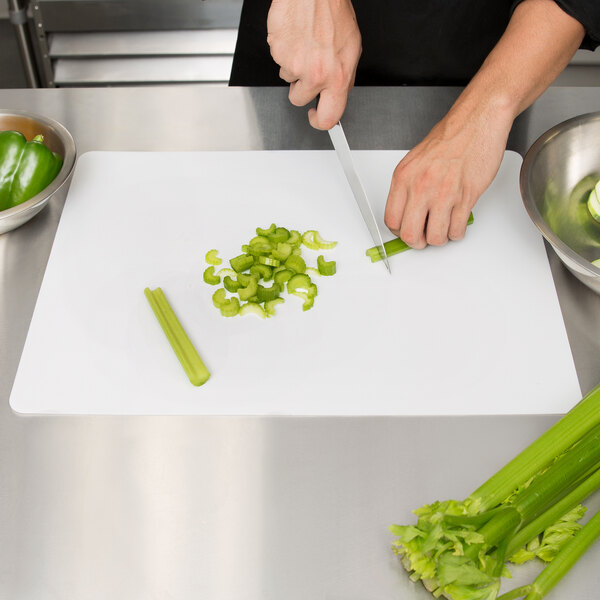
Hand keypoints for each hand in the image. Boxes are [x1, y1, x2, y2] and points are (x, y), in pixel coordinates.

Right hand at [267, 0, 361, 129]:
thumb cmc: (333, 12)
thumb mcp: (352, 48)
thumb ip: (344, 75)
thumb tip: (339, 91)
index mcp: (337, 77)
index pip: (329, 117)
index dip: (320, 122)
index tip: (316, 117)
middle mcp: (316, 75)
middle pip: (299, 99)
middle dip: (301, 90)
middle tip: (306, 71)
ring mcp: (295, 66)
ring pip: (288, 79)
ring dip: (293, 66)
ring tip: (304, 44)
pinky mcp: (279, 53)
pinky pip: (279, 60)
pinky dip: (285, 50)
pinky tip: (296, 36)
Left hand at [384, 101, 512, 248]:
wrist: (476, 122)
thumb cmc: (448, 138)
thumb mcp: (414, 160)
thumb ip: (407, 187)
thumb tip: (405, 212)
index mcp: (404, 178)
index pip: (391, 220)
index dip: (399, 232)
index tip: (406, 231)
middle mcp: (421, 186)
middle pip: (410, 234)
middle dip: (417, 242)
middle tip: (423, 239)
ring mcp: (444, 193)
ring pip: (436, 237)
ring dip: (440, 238)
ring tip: (442, 228)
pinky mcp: (466, 197)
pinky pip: (457, 229)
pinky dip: (456, 232)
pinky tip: (456, 223)